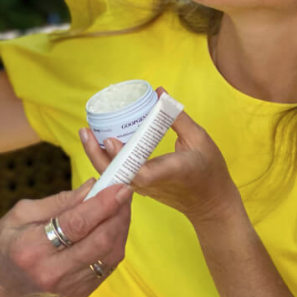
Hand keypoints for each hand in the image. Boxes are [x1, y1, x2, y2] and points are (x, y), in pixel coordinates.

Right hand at [0, 179, 132, 296]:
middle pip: (100, 241)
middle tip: (124, 190)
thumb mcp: (21, 214)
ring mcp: (69, 286)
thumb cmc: (6, 244)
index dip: (103, 203)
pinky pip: (109, 264)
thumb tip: (93, 186)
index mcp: (31, 248)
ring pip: (110, 254)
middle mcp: (52, 271)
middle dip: (118, 212)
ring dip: (121, 226)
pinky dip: (116, 241)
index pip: (76, 224)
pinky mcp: (81, 292)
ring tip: (120, 204)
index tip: (119, 185)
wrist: (0, 289)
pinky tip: (112, 224)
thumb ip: (59, 201)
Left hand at [80, 88, 242, 225]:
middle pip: (117, 174)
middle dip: (96, 154)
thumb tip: (159, 93)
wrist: (211, 204)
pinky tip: (100, 143)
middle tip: (85, 130)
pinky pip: (119, 175)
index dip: (122, 157)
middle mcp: (152, 183)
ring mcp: (144, 188)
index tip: (109, 141)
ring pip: (114, 176)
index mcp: (170, 171)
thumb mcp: (200, 139)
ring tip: (86, 134)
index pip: (140, 172)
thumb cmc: (210, 170)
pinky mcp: (141, 188)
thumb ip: (177, 117)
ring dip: (98, 156)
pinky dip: (107, 160)